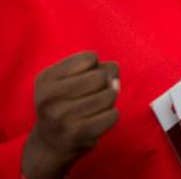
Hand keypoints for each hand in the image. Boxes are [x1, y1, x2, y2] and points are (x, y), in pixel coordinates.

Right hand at [21, 52, 119, 178]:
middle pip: (101, 76)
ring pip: (110, 94)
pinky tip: (97, 120)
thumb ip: (96, 67)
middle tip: (93, 94)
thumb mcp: (68, 79)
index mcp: (46, 79)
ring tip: (95, 107)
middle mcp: (50, 98)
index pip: (90, 58)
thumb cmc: (66, 103)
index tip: (84, 78)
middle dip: (105, 83)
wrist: (50, 143)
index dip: (95, 66)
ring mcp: (63, 117)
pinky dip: (111, 115)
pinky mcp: (79, 134)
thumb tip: (114, 75)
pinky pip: (113, 115)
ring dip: (109, 99)